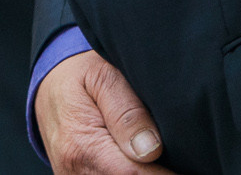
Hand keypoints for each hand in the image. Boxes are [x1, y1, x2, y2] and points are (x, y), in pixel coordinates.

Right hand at [34, 50, 171, 173]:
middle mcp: (75, 171)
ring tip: (165, 159)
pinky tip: (148, 164)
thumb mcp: (103, 75)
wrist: (48, 86)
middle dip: (161, 174)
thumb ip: (127, 111)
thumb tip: (151, 150)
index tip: (192, 166)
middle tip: (184, 161)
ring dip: (148, 174)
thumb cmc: (80, 75)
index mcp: (82, 144)